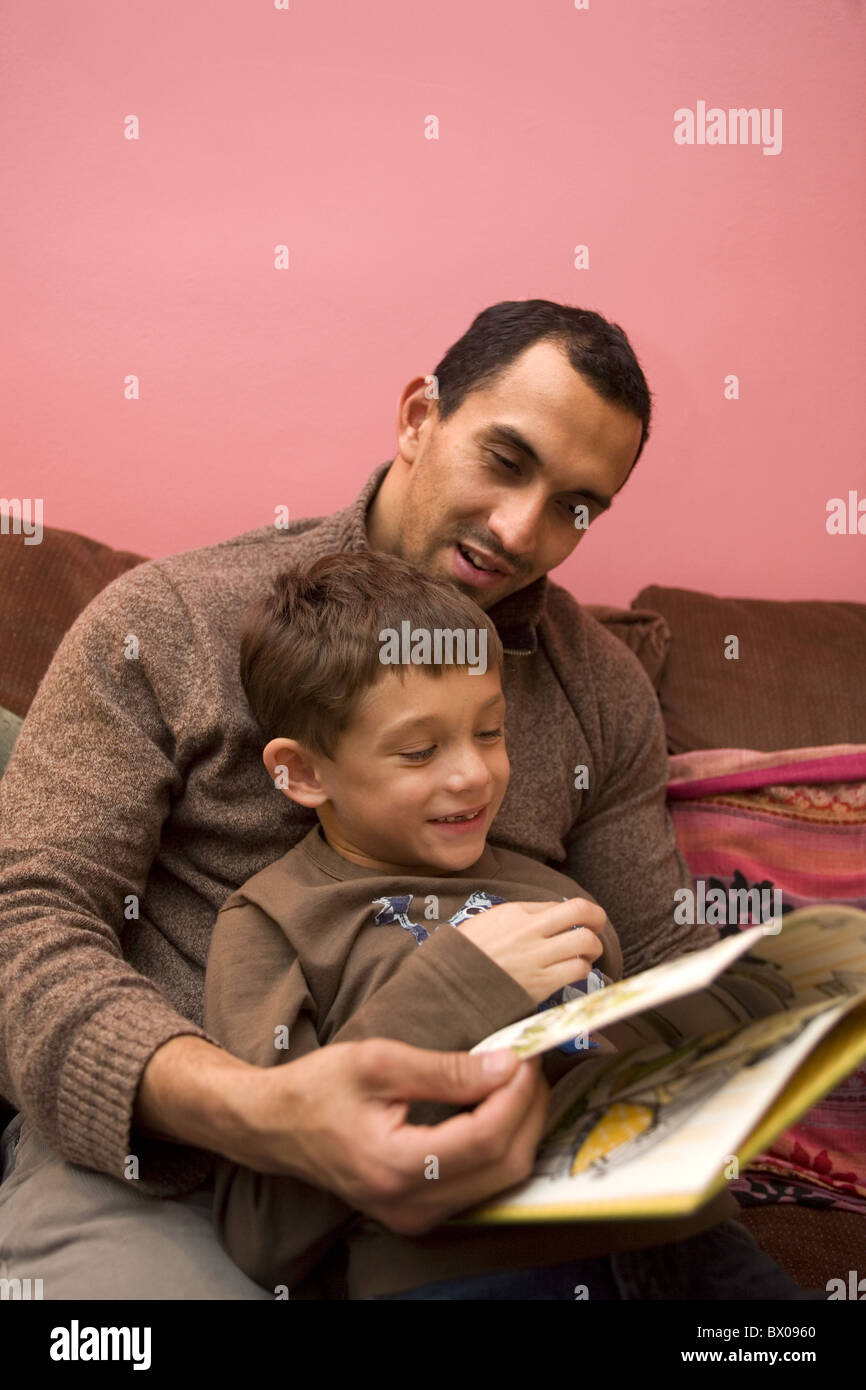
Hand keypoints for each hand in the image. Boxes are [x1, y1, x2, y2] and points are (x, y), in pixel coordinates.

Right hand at [229, 1040, 549, 1234]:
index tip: (524, 1053)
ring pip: (501, 1178)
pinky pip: (482, 1184)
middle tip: (526, 1061)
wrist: (275, 1127)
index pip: (486, 1137)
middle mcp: (411, 1205)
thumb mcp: (379, 1062)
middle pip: (504, 1164)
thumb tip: (507, 1064)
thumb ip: (446, 1068)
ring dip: (520, 1126)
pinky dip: (501, 1144)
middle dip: (527, 1109)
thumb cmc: (318, 1088)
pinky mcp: (420, 1212)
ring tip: (515, 1079)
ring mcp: (417, 1216)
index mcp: (397, 1166)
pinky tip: (496, 1107)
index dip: (516, 1095)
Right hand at [455, 897, 606, 1001]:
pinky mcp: (541, 984)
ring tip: (586, 955)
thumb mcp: (485, 923)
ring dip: (593, 948)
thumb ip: (516, 918)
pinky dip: (582, 970)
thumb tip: (546, 918)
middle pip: (582, 913)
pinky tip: (574, 972)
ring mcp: (537, 957)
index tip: (578, 922)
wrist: (448, 987)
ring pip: (586, 942)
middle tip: (596, 929)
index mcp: (514, 912)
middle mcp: (529, 930)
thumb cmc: (463, 956)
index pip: (560, 905)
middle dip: (596, 920)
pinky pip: (577, 970)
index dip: (574, 914)